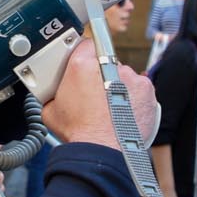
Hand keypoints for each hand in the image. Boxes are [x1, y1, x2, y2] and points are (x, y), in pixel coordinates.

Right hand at [41, 38, 157, 149]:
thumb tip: (52, 92)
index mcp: (82, 65)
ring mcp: (130, 76)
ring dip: (118, 87)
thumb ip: (53, 93)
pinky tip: (124, 112)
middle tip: (95, 95)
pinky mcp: (146, 88)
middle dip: (101, 75)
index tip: (84, 65)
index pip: (85, 45)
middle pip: (105, 61)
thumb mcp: (50, 110)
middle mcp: (108, 65)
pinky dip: (134, 98)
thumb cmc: (79, 133)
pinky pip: (139, 88)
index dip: (84, 56)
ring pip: (123, 75)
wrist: (103, 152)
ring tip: (111, 109)